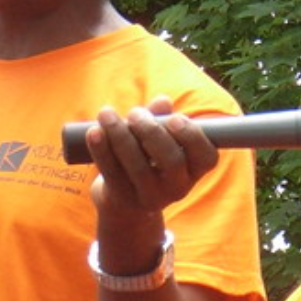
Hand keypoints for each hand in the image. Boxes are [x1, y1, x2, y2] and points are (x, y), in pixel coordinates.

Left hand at [86, 97, 219, 216]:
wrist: (127, 196)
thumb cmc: (150, 157)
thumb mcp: (160, 138)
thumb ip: (162, 118)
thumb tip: (162, 101)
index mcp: (194, 170)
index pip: (206, 156)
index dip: (192, 137)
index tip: (175, 118)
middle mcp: (178, 187)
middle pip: (171, 161)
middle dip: (152, 132)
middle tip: (134, 113)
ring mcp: (151, 197)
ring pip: (138, 167)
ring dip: (120, 135)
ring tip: (106, 113)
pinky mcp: (124, 199)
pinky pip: (112, 173)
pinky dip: (101, 150)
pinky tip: (94, 131)